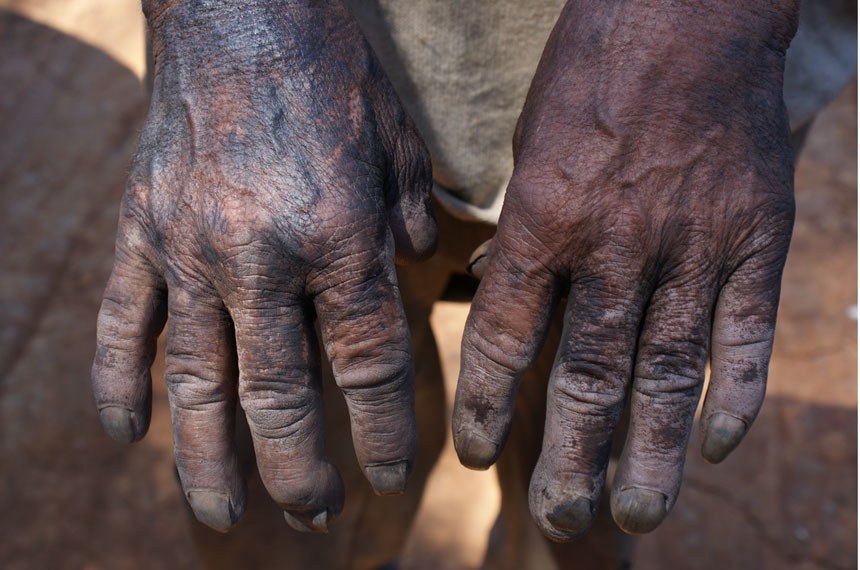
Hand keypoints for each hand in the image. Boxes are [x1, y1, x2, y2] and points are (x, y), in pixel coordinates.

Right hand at [92, 0, 434, 532]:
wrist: (237, 5)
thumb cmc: (329, 70)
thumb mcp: (397, 141)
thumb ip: (405, 218)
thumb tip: (410, 270)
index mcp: (338, 238)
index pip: (368, 367)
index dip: (386, 430)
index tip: (395, 473)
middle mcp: (262, 258)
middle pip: (281, 396)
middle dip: (299, 469)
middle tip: (314, 515)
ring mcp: (189, 249)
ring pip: (196, 382)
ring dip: (207, 460)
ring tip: (221, 516)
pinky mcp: (139, 230)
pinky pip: (120, 324)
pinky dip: (117, 384)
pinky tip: (126, 434)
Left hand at [453, 0, 797, 539]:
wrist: (688, 13)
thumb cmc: (591, 76)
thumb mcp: (530, 149)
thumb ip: (528, 235)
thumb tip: (514, 308)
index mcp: (543, 220)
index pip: (504, 340)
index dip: (487, 406)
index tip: (478, 455)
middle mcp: (614, 246)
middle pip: (586, 377)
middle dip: (568, 457)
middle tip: (559, 519)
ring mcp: (692, 246)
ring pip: (665, 375)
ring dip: (648, 454)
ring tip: (634, 514)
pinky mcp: (755, 238)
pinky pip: (745, 334)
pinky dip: (735, 395)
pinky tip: (720, 446)